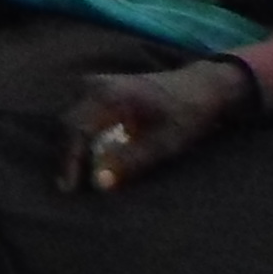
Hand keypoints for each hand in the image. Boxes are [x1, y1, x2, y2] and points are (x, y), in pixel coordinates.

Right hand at [55, 60, 252, 193]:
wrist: (203, 87)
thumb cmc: (187, 114)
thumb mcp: (164, 143)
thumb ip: (130, 161)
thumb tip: (100, 183)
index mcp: (108, 95)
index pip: (77, 129)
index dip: (71, 161)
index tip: (71, 189)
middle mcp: (97, 86)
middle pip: (70, 122)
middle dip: (69, 155)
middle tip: (71, 186)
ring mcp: (99, 84)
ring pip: (75, 118)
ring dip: (74, 146)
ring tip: (76, 173)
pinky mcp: (104, 89)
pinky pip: (84, 114)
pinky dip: (84, 136)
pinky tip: (88, 154)